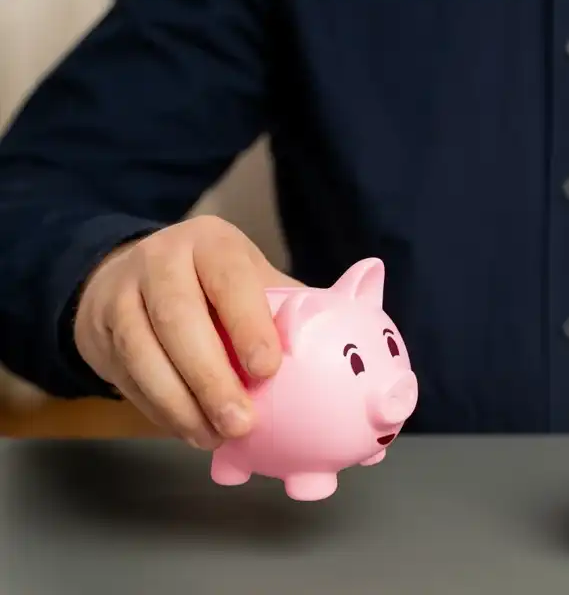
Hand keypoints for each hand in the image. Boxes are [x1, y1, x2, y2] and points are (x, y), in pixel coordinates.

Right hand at [73, 215, 303, 448]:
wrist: (133, 277)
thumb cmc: (215, 286)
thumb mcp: (253, 279)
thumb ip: (295, 306)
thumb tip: (355, 334)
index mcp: (211, 243)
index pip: (228, 276)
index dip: (248, 323)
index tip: (269, 369)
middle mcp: (161, 260)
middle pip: (178, 318)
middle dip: (211, 377)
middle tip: (242, 423)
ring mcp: (122, 294)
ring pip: (143, 351)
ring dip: (180, 403)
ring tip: (215, 438)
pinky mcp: (99, 331)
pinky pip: (127, 377)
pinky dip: (159, 410)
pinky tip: (190, 431)